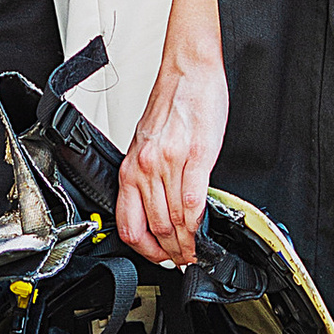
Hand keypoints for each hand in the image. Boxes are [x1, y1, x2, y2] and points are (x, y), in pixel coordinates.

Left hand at [115, 52, 228, 266]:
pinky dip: (198, 222)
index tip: (159, 258)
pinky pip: (193, 199)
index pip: (129, 224)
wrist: (188, 72)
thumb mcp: (147, 145)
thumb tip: (158, 210)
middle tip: (183, 261)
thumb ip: (149, 177)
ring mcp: (169, 163)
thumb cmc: (172, 105)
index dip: (145, 250)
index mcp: (131, 167)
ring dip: (186, 243)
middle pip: (155, 227)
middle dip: (171, 252)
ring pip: (174, 219)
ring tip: (195, 252)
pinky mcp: (195, 155)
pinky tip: (203, 231)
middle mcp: (145, 167)